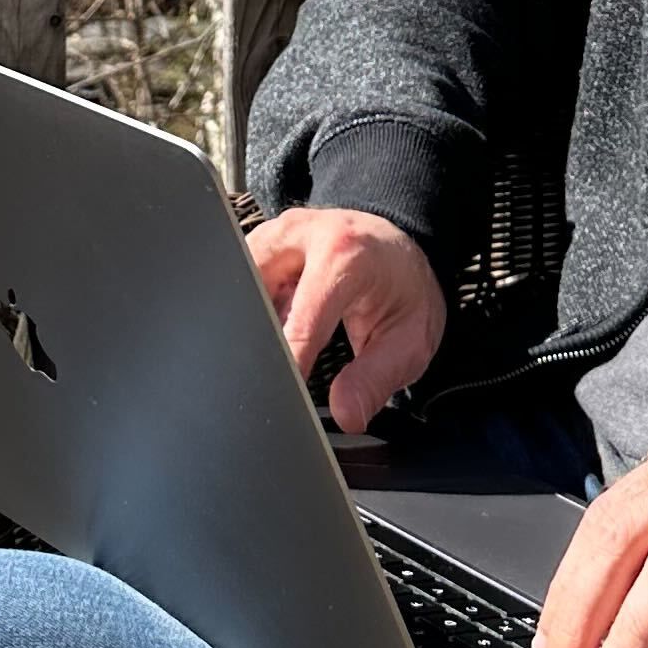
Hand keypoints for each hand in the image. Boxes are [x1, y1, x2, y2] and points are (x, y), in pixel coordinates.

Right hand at [245, 207, 447, 435]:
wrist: (400, 251)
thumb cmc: (405, 292)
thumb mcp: (410, 341)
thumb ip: (376, 380)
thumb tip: (346, 415)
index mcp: (346, 254)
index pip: (300, 322)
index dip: (288, 366)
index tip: (282, 400)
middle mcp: (305, 233)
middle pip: (255, 294)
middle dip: (257, 339)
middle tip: (271, 377)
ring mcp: (279, 232)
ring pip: (237, 284)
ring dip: (248, 321)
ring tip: (274, 349)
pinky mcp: (262, 240)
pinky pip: (239, 278)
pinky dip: (247, 309)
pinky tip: (269, 326)